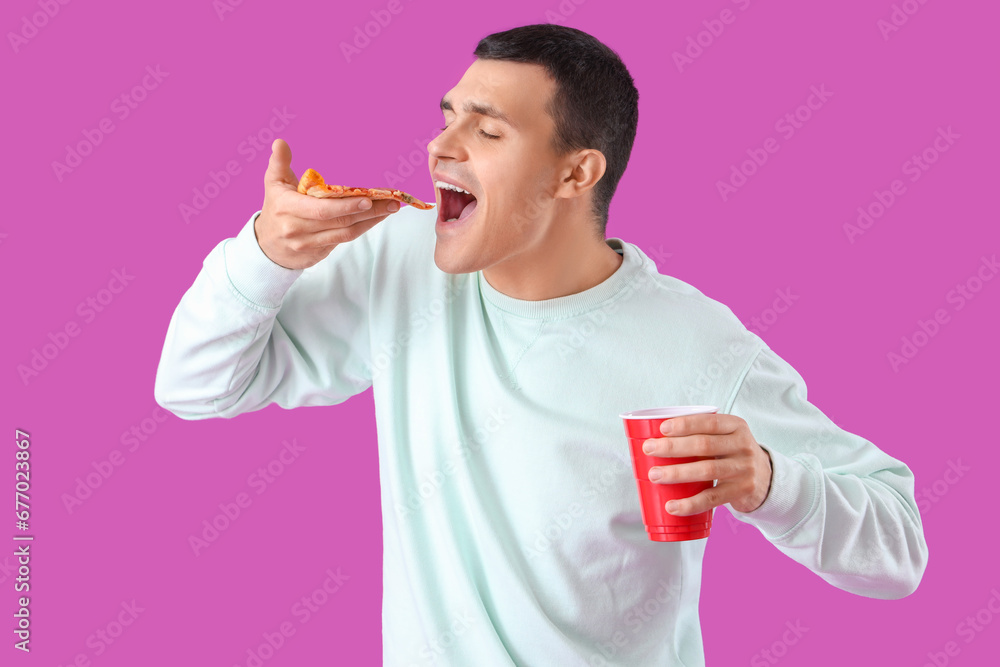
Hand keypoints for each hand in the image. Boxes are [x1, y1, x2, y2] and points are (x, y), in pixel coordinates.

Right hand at [255, 138, 400, 269]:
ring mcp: (308, 244)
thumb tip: (281, 142)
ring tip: (390, 209)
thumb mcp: (273, 184)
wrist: (267, 246)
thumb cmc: (276, 208)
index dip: (345, 206)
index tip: (367, 198)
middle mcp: (297, 229)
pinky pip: (344, 241)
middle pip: (340, 222)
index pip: (321, 209)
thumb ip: (279, 162)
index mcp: (287, 207)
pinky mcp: (318, 254)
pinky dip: (362, 229)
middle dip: (369, 212)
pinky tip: (375, 218)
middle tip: (392, 202)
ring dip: (371, 221)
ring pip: (346, 234)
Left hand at [641, 413, 772, 515]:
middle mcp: (743, 445)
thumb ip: (700, 435)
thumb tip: (654, 440)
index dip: (685, 424)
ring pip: (707, 470)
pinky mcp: (742, 491)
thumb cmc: (731, 454)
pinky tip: (672, 506)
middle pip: (704, 445)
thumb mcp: (725, 437)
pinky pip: (713, 498)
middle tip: (649, 449)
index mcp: (735, 426)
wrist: (765, 478)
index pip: (709, 422)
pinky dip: (690, 503)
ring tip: (654, 475)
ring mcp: (744, 469)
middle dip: (673, 447)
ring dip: (677, 473)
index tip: (661, 428)